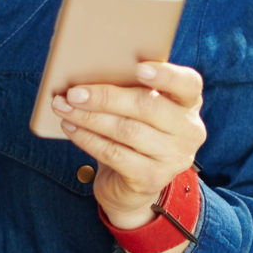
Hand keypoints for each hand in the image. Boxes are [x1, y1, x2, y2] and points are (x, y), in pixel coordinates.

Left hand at [57, 61, 205, 227]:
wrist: (131, 184)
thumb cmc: (133, 131)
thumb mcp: (138, 108)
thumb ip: (128, 88)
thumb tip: (87, 71)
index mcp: (189, 103)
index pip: (188, 84)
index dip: (165, 75)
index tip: (138, 67)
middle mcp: (189, 130)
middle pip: (148, 106)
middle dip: (106, 97)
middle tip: (74, 92)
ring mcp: (173, 157)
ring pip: (127, 131)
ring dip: (90, 118)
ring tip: (64, 108)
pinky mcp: (152, 179)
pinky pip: (114, 154)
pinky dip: (87, 139)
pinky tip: (71, 127)